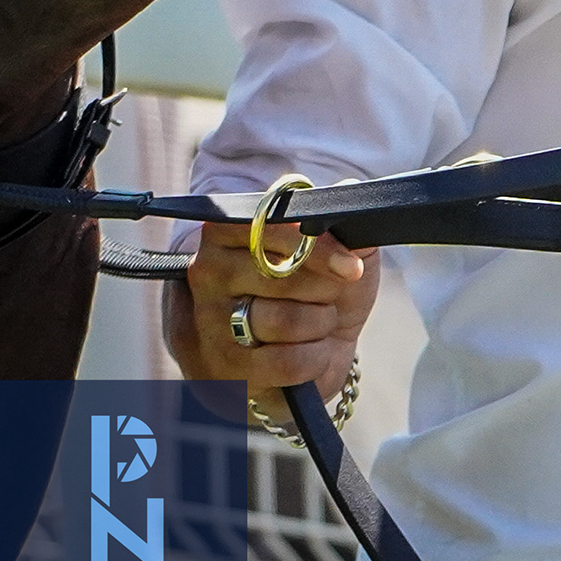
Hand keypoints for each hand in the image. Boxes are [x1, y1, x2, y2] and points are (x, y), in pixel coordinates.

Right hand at [165, 218, 378, 430]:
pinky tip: (314, 351)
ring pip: (281, 320)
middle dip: (324, 288)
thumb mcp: (341, 251)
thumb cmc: (322, 289)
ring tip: (320, 321)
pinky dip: (315, 357)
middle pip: (278, 275)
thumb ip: (344, 221)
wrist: (315, 352)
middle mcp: (209, 272)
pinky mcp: (224, 369)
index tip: (352, 266)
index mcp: (228, 231)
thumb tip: (346, 190)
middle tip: (334, 294)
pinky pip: (285, 361)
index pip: (267, 226)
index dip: (316, 247)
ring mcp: (210, 323)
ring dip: (319, 322)